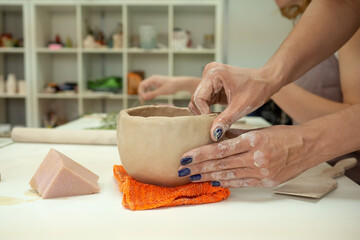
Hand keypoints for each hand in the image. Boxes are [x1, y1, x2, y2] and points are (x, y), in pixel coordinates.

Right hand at [138, 75, 175, 103]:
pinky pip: (150, 89)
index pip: (141, 85)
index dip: (141, 92)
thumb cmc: (172, 86)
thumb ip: (152, 94)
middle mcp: (152, 80)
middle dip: (142, 94)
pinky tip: (150, 98)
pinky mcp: (157, 85)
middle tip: (142, 102)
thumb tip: (144, 97)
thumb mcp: (162, 91)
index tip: (144, 99)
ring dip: (145, 94)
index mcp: (152, 79)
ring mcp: (155, 82)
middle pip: (143, 86)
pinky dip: (149, 93)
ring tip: (145, 101)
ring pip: (146, 88)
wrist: (180, 83)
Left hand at [178, 125, 312, 187]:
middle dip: (199, 167)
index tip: (186, 157)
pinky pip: (241, 183)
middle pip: (221, 164)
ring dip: (208, 177)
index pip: (220, 149)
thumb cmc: (283, 135)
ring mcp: (261, 171)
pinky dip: (226, 183)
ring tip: (194, 177)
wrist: (307, 147)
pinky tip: (214, 182)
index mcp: (253, 140)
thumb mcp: (259, 130)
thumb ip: (236, 135)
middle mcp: (256, 157)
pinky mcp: (266, 181)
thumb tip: (215, 137)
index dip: (201, 154)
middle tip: (183, 170)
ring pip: (228, 175)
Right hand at [189, 62, 280, 140]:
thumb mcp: (241, 107)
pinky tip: (218, 116)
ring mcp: (210, 79)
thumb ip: (225, 120)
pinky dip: (210, 110)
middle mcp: (209, 73)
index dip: (203, 113)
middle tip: (214, 125)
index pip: (198, 98)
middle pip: (196, 99)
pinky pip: (205, 100)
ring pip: (199, 101)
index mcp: (214, 74)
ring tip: (217, 121)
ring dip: (206, 112)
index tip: (213, 124)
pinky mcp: (213, 85)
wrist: (267, 81)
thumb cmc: (257, 88)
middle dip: (203, 114)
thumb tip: (213, 134)